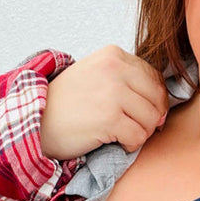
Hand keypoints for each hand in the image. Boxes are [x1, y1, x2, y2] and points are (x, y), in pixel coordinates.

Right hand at [40, 45, 168, 159]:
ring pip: (152, 119)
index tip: (142, 113)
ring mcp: (113, 93)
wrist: (35, 120)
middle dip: (151, 118)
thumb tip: (163, 104)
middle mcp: (114, 69)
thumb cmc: (67, 103)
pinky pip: (139, 137)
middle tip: (134, 127)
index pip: (154, 78)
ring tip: (122, 134)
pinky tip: (116, 142)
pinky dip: (131, 145)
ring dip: (141, 133)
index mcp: (113, 55)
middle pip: (158, 99)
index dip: (155, 100)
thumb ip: (127, 79)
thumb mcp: (96, 75)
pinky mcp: (109, 118)